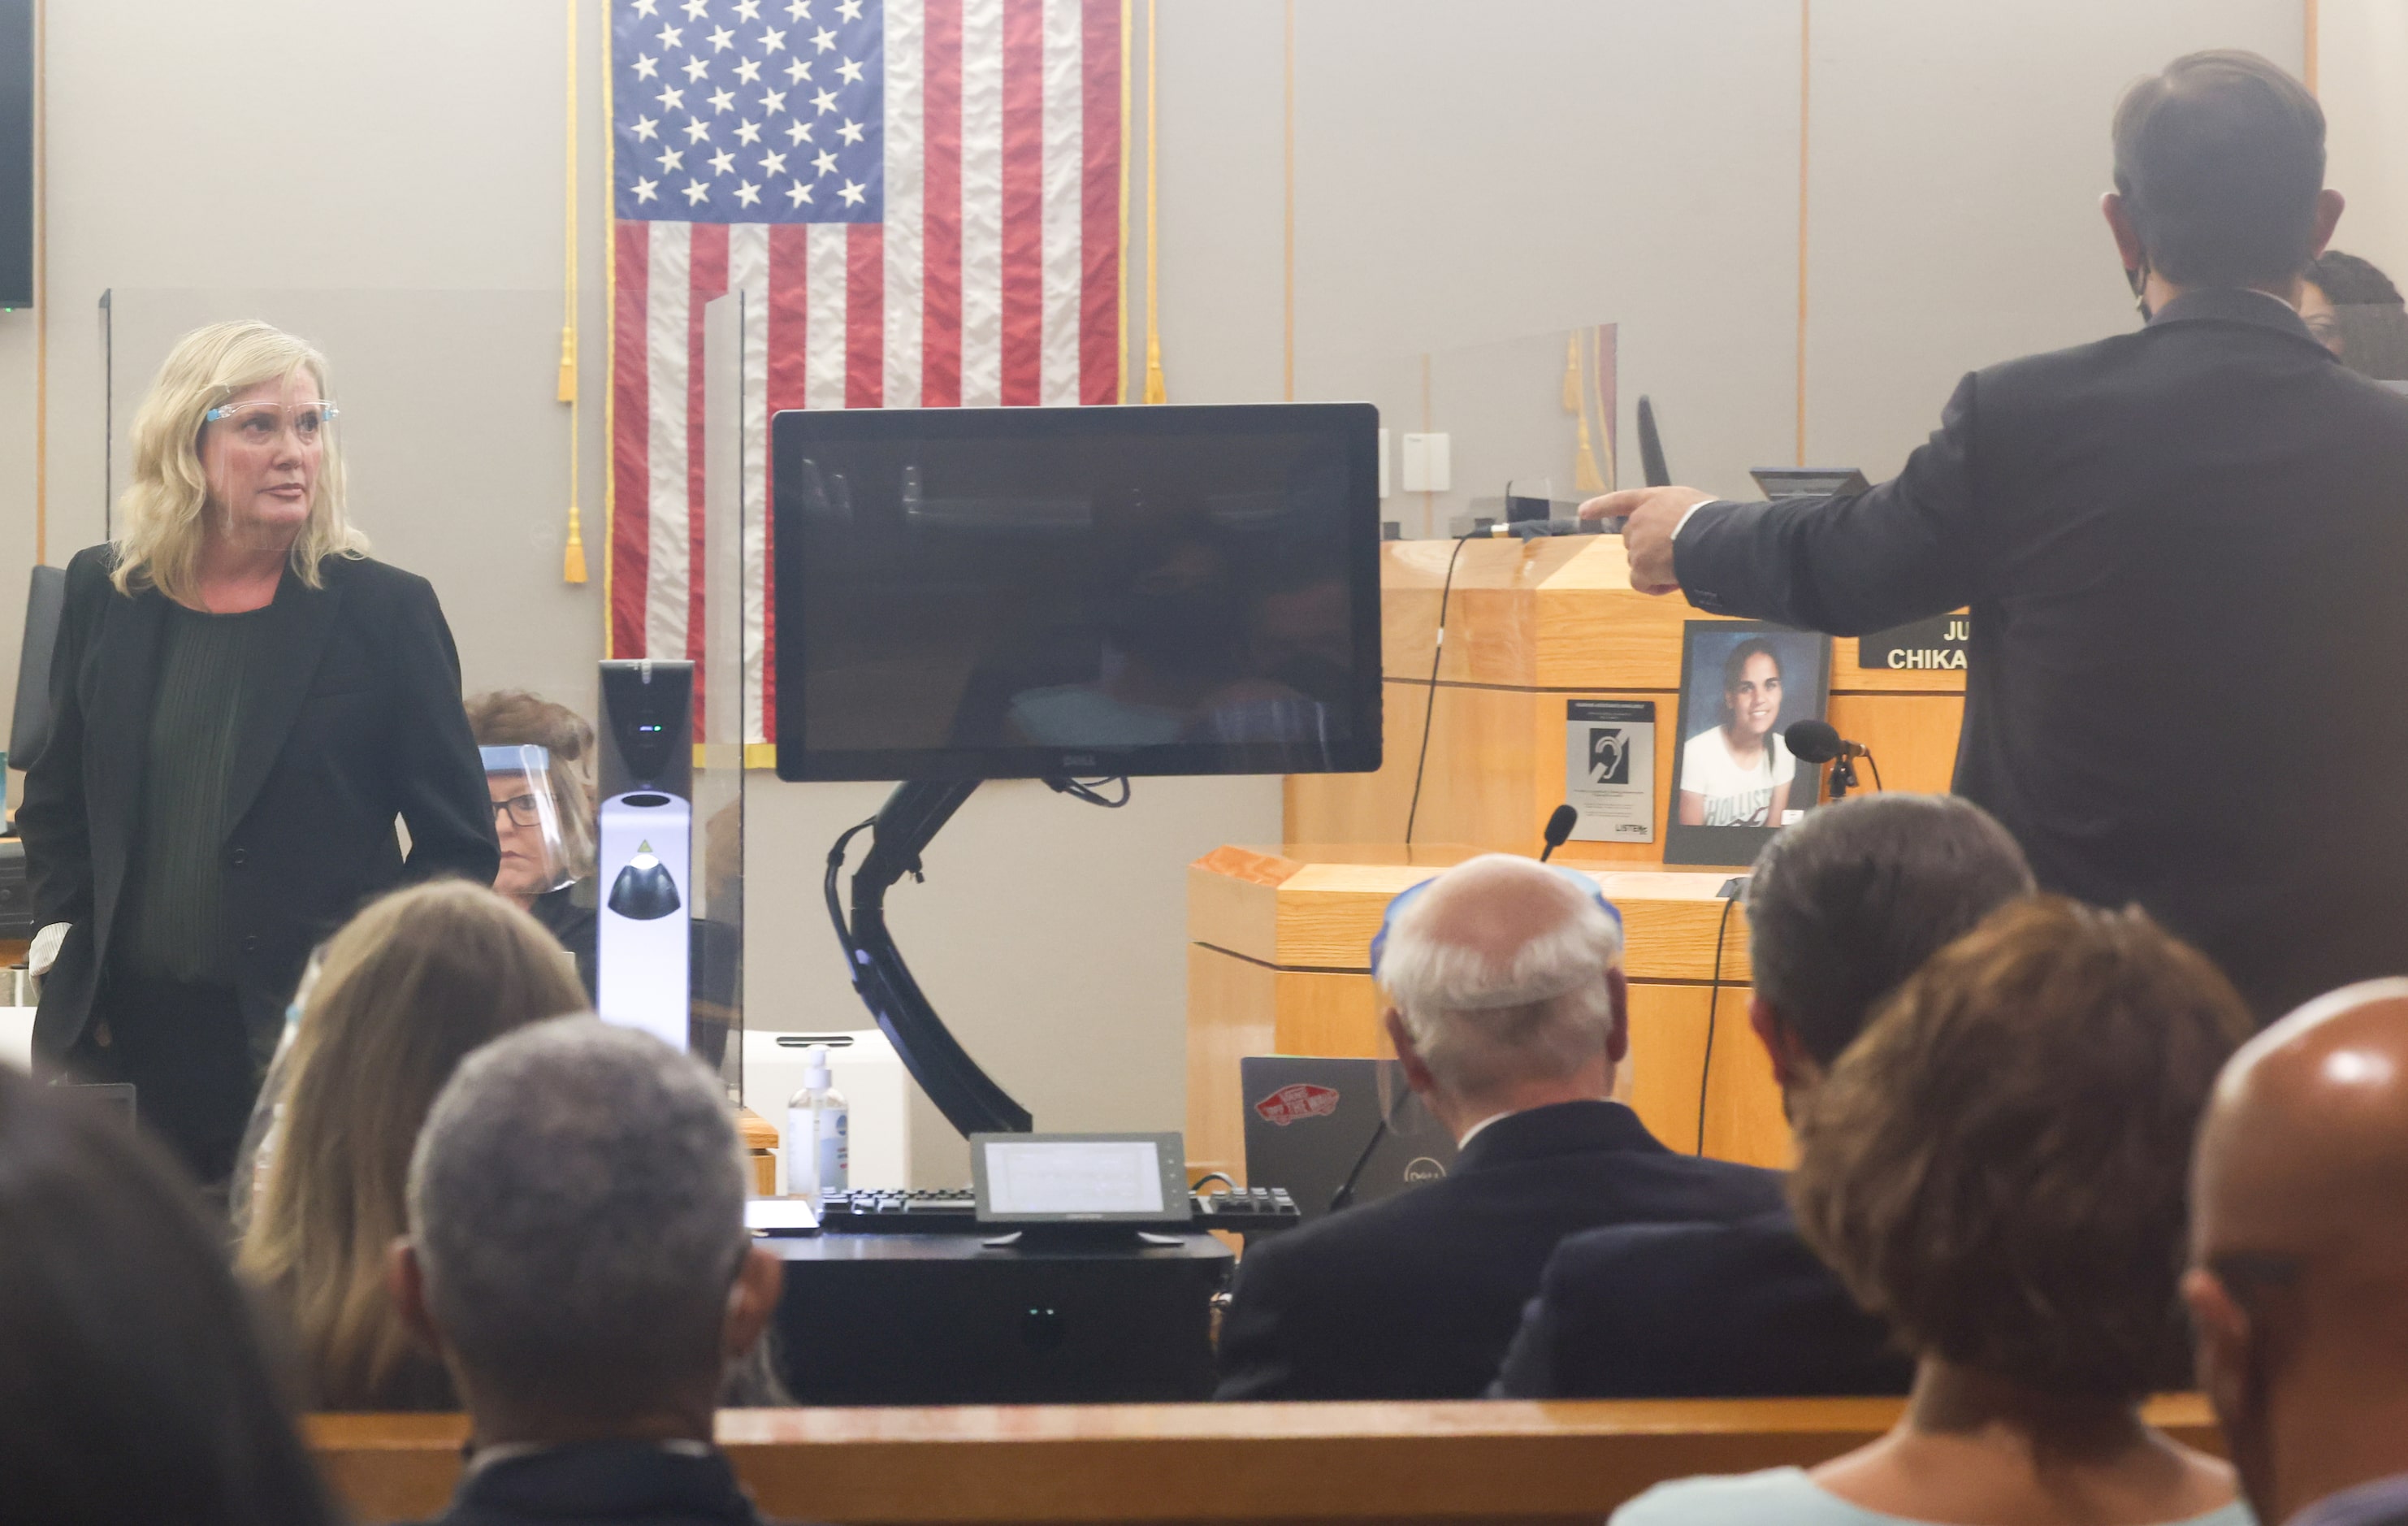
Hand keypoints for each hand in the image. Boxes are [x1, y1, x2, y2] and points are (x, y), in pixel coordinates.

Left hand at [1578, 486, 1712, 595]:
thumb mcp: (1693, 503)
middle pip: (1633, 540)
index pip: (1620, 501)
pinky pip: (1641, 583)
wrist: (1711, 536)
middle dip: (1650, 550)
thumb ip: (1675, 513)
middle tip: (1676, 555)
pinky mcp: (1640, 566)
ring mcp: (1636, 543)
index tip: (1583, 511)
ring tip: (1681, 566)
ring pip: (1639, 563)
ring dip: (1656, 568)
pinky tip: (1672, 581)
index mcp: (1651, 500)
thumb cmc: (1710, 519)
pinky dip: (1654, 586)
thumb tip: (1682, 530)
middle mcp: (1638, 520)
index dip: (1600, 507)